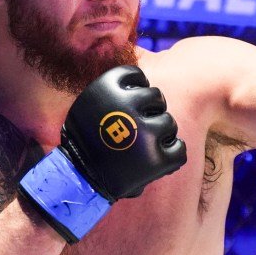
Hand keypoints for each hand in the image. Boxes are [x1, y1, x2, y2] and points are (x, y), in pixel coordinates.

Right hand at [19, 65, 186, 242]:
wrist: (77, 179)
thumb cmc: (82, 142)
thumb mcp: (86, 105)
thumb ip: (110, 92)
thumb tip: (138, 82)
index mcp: (107, 87)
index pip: (136, 75)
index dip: (136, 88)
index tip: (129, 102)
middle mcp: (128, 105)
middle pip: (156, 97)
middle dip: (150, 111)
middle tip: (137, 128)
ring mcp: (145, 132)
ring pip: (169, 122)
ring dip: (161, 132)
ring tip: (145, 146)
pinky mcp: (156, 158)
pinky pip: (179, 149)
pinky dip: (172, 153)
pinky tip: (159, 159)